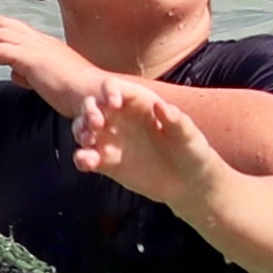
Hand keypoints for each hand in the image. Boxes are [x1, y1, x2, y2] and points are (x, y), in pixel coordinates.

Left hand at [0, 15, 99, 116]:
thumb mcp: (53, 80)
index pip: (13, 28)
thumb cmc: (80, 94)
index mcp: (45, 43)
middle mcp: (39, 39)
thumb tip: (17, 75)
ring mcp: (34, 47)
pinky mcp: (30, 58)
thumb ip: (34, 74)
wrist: (96, 95)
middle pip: (0, 24)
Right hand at [72, 77, 222, 205]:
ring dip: (81, 132)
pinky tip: (86, 163)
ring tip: (88, 143)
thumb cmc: (192, 151)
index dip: (109, 92)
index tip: (113, 104)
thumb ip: (176, 120)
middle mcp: (121, 118)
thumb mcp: (189, 135)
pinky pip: (87, 157)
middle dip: (89, 111)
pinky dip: (82, 158)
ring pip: (85, 129)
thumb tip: (160, 106)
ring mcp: (112, 140)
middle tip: (95, 123)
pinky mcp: (107, 162)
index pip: (116, 90)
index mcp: (140, 104)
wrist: (188, 182)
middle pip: (94, 106)